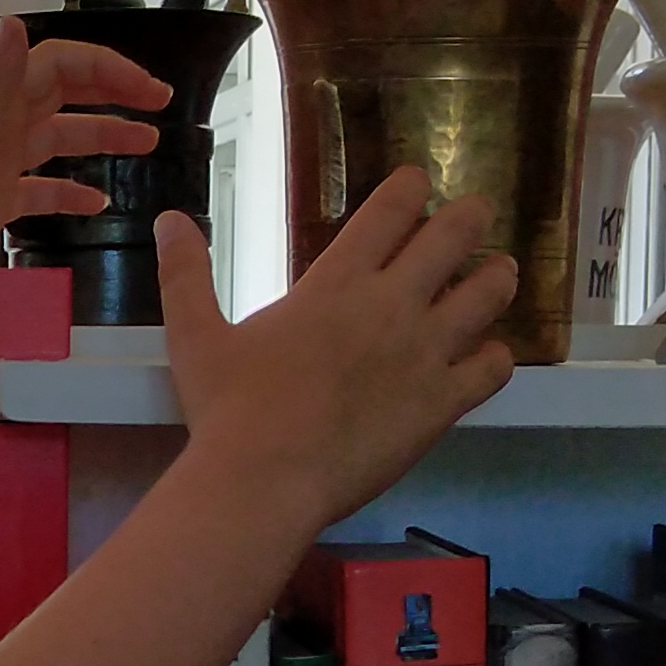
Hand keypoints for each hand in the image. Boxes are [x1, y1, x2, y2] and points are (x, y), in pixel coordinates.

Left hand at [0, 17, 161, 320]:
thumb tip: (15, 21)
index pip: (61, 65)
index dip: (108, 69)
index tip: (151, 89)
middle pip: (63, 95)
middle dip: (113, 94)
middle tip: (160, 106)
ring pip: (58, 140)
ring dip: (101, 137)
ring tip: (147, 146)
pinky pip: (41, 190)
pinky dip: (70, 192)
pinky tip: (98, 204)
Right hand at [157, 175, 517, 528]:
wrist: (264, 481)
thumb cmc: (227, 410)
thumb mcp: (196, 336)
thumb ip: (186, 274)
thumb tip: (168, 220)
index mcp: (336, 282)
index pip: (392, 208)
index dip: (413, 187)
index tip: (420, 184)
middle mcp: (390, 305)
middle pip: (454, 236)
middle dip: (470, 217)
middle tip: (475, 215)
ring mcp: (424, 353)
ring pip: (488, 295)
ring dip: (496, 278)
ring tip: (497, 275)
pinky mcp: (442, 403)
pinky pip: (494, 367)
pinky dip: (497, 355)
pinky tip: (488, 356)